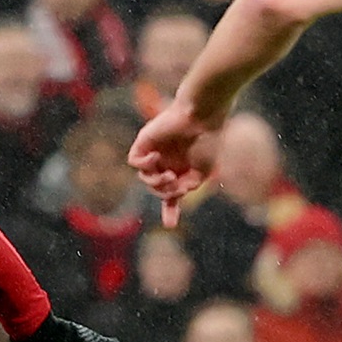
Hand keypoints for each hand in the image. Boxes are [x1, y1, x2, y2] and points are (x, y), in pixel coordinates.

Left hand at [128, 100, 217, 221]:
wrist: (202, 116)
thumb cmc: (207, 141)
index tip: (170, 225)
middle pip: (157, 188)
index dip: (170, 210)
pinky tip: (156, 159)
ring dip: (156, 183)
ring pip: (145, 178)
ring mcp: (155, 152)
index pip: (171, 194)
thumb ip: (187, 186)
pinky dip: (144, 165)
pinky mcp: (144, 142)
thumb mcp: (202, 172)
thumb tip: (174, 195)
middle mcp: (167, 162)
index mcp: (181, 169)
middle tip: (176, 185)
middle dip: (165, 192)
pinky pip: (134, 161)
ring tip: (169, 176)